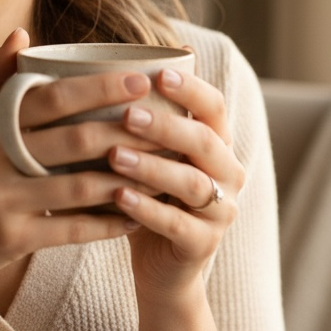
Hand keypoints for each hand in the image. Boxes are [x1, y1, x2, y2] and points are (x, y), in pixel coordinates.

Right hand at [0, 29, 152, 292]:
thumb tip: (22, 34)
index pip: (51, 97)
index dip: (98, 87)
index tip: (140, 79)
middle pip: (73, 139)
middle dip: (125, 129)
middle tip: (165, 121)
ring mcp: (1, 200)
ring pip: (79, 186)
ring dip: (125, 178)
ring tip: (162, 168)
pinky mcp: (11, 238)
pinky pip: (71, 229)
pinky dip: (106, 223)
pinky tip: (135, 216)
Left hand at [106, 53, 245, 301]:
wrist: (161, 268)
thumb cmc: (147, 196)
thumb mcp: (147, 154)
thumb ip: (138, 118)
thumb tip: (103, 62)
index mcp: (216, 143)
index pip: (214, 106)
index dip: (191, 88)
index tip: (159, 73)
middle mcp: (228, 173)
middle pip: (206, 142)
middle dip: (167, 126)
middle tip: (129, 113)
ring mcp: (221, 211)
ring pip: (193, 183)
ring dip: (153, 167)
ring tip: (114, 155)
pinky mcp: (203, 244)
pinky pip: (177, 224)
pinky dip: (147, 209)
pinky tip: (118, 196)